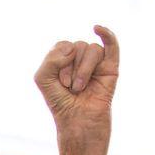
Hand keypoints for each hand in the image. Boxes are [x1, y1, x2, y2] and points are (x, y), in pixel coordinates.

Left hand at [34, 25, 117, 154]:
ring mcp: (97, 64)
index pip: (63, 46)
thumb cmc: (61, 105)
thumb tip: (74, 48)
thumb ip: (51, 58)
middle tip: (70, 88)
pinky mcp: (111, 70)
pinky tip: (97, 28)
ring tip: (80, 88)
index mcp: (65, 60)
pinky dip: (107, 34)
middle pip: (77, 46)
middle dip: (70, 68)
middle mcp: (81, 60)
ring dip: (83, 70)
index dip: (59, 62)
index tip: (59, 83)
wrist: (78, 126)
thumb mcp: (43, 79)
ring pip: (91, 49)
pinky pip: (111, 45)